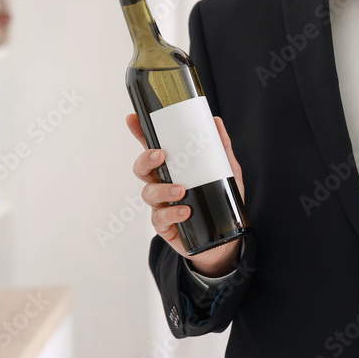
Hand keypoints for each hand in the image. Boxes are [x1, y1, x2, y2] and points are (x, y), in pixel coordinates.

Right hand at [127, 113, 245, 276]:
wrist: (224, 238)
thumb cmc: (220, 200)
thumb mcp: (226, 171)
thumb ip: (221, 147)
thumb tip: (216, 122)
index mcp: (173, 167)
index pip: (152, 147)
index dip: (140, 134)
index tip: (132, 119)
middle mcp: (162, 183)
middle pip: (142, 169)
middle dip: (145, 160)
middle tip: (160, 155)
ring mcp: (161, 205)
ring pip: (149, 193)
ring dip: (163, 189)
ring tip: (181, 190)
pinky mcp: (165, 225)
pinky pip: (160, 218)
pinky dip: (172, 213)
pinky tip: (185, 211)